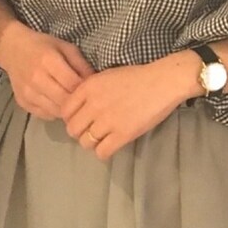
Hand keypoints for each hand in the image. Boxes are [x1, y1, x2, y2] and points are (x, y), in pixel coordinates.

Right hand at [0, 23, 94, 118]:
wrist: (13, 50)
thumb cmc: (43, 46)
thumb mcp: (65, 48)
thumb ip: (81, 65)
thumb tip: (96, 83)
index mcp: (49, 61)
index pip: (73, 84)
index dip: (85, 90)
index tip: (92, 91)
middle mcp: (37, 79)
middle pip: (65, 100)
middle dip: (77, 103)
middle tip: (85, 101)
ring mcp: (28, 92)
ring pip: (56, 111)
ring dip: (67, 110)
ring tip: (73, 104)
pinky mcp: (22, 102)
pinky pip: (45, 115)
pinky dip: (55, 112)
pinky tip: (58, 104)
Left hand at [62, 60, 189, 158]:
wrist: (163, 82)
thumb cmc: (137, 76)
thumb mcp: (106, 76)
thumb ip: (90, 90)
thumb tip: (80, 107)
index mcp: (88, 87)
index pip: (65, 111)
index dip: (71, 118)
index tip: (82, 119)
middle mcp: (93, 104)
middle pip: (72, 129)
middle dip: (80, 132)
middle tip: (91, 131)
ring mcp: (107, 121)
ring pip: (85, 142)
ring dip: (92, 143)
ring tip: (103, 139)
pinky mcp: (122, 134)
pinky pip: (102, 152)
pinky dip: (104, 152)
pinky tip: (110, 146)